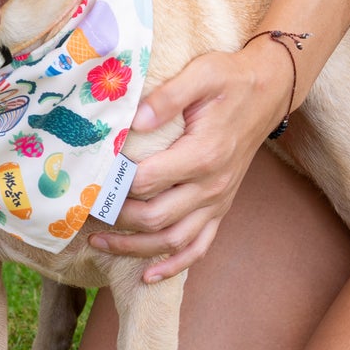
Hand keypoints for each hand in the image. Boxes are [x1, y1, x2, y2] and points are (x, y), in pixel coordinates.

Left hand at [88, 40, 292, 281]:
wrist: (267, 92)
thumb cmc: (230, 80)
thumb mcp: (202, 74)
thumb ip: (167, 97)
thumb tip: (134, 120)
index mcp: (203, 154)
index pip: (148, 180)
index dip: (114, 184)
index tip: (87, 179)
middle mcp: (212, 186)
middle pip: (156, 217)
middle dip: (115, 218)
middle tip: (82, 210)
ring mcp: (218, 201)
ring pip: (173, 241)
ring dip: (134, 248)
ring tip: (98, 243)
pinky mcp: (221, 208)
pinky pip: (199, 247)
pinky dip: (173, 265)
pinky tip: (148, 275)